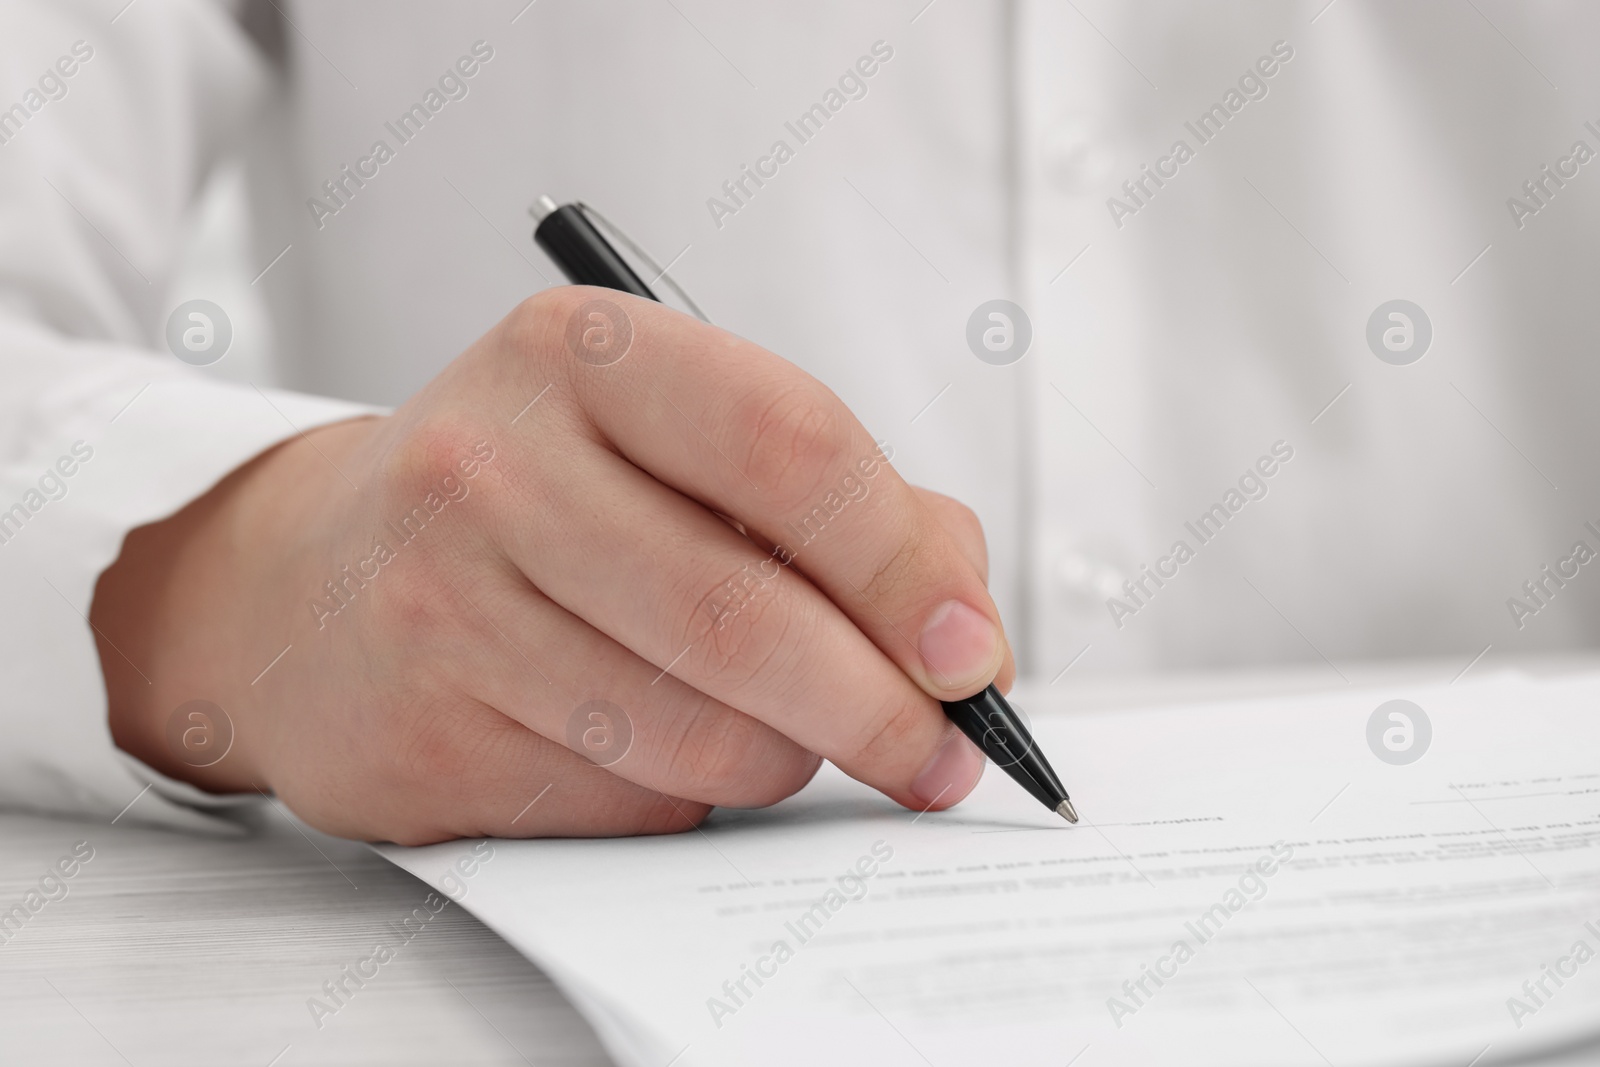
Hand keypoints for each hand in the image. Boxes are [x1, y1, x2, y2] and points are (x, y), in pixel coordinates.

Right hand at [92, 288, 1013, 842]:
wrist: (317, 582)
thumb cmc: (543, 499)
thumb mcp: (676, 440)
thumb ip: (845, 508)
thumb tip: (966, 640)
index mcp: (580, 351)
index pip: (788, 444)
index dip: (903, 563)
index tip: (970, 652)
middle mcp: (491, 463)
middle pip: (745, 616)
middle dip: (879, 709)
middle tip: (939, 754)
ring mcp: (440, 603)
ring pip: (697, 734)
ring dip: (786, 758)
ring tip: (790, 732)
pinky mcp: (423, 736)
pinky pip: (627, 801)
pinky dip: (689, 793)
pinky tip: (657, 742)